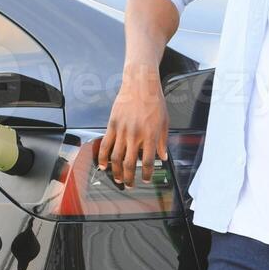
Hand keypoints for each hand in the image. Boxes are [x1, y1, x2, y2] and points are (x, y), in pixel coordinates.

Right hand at [98, 66, 167, 188]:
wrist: (140, 84)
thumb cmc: (154, 101)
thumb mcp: (165, 122)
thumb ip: (163, 141)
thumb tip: (163, 156)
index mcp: (150, 135)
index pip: (148, 161)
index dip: (147, 174)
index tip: (146, 180)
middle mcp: (135, 135)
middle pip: (130, 163)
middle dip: (129, 178)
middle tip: (130, 185)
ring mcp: (122, 130)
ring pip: (116, 157)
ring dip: (116, 171)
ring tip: (118, 179)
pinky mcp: (112, 125)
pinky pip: (106, 144)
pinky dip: (103, 157)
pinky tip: (103, 165)